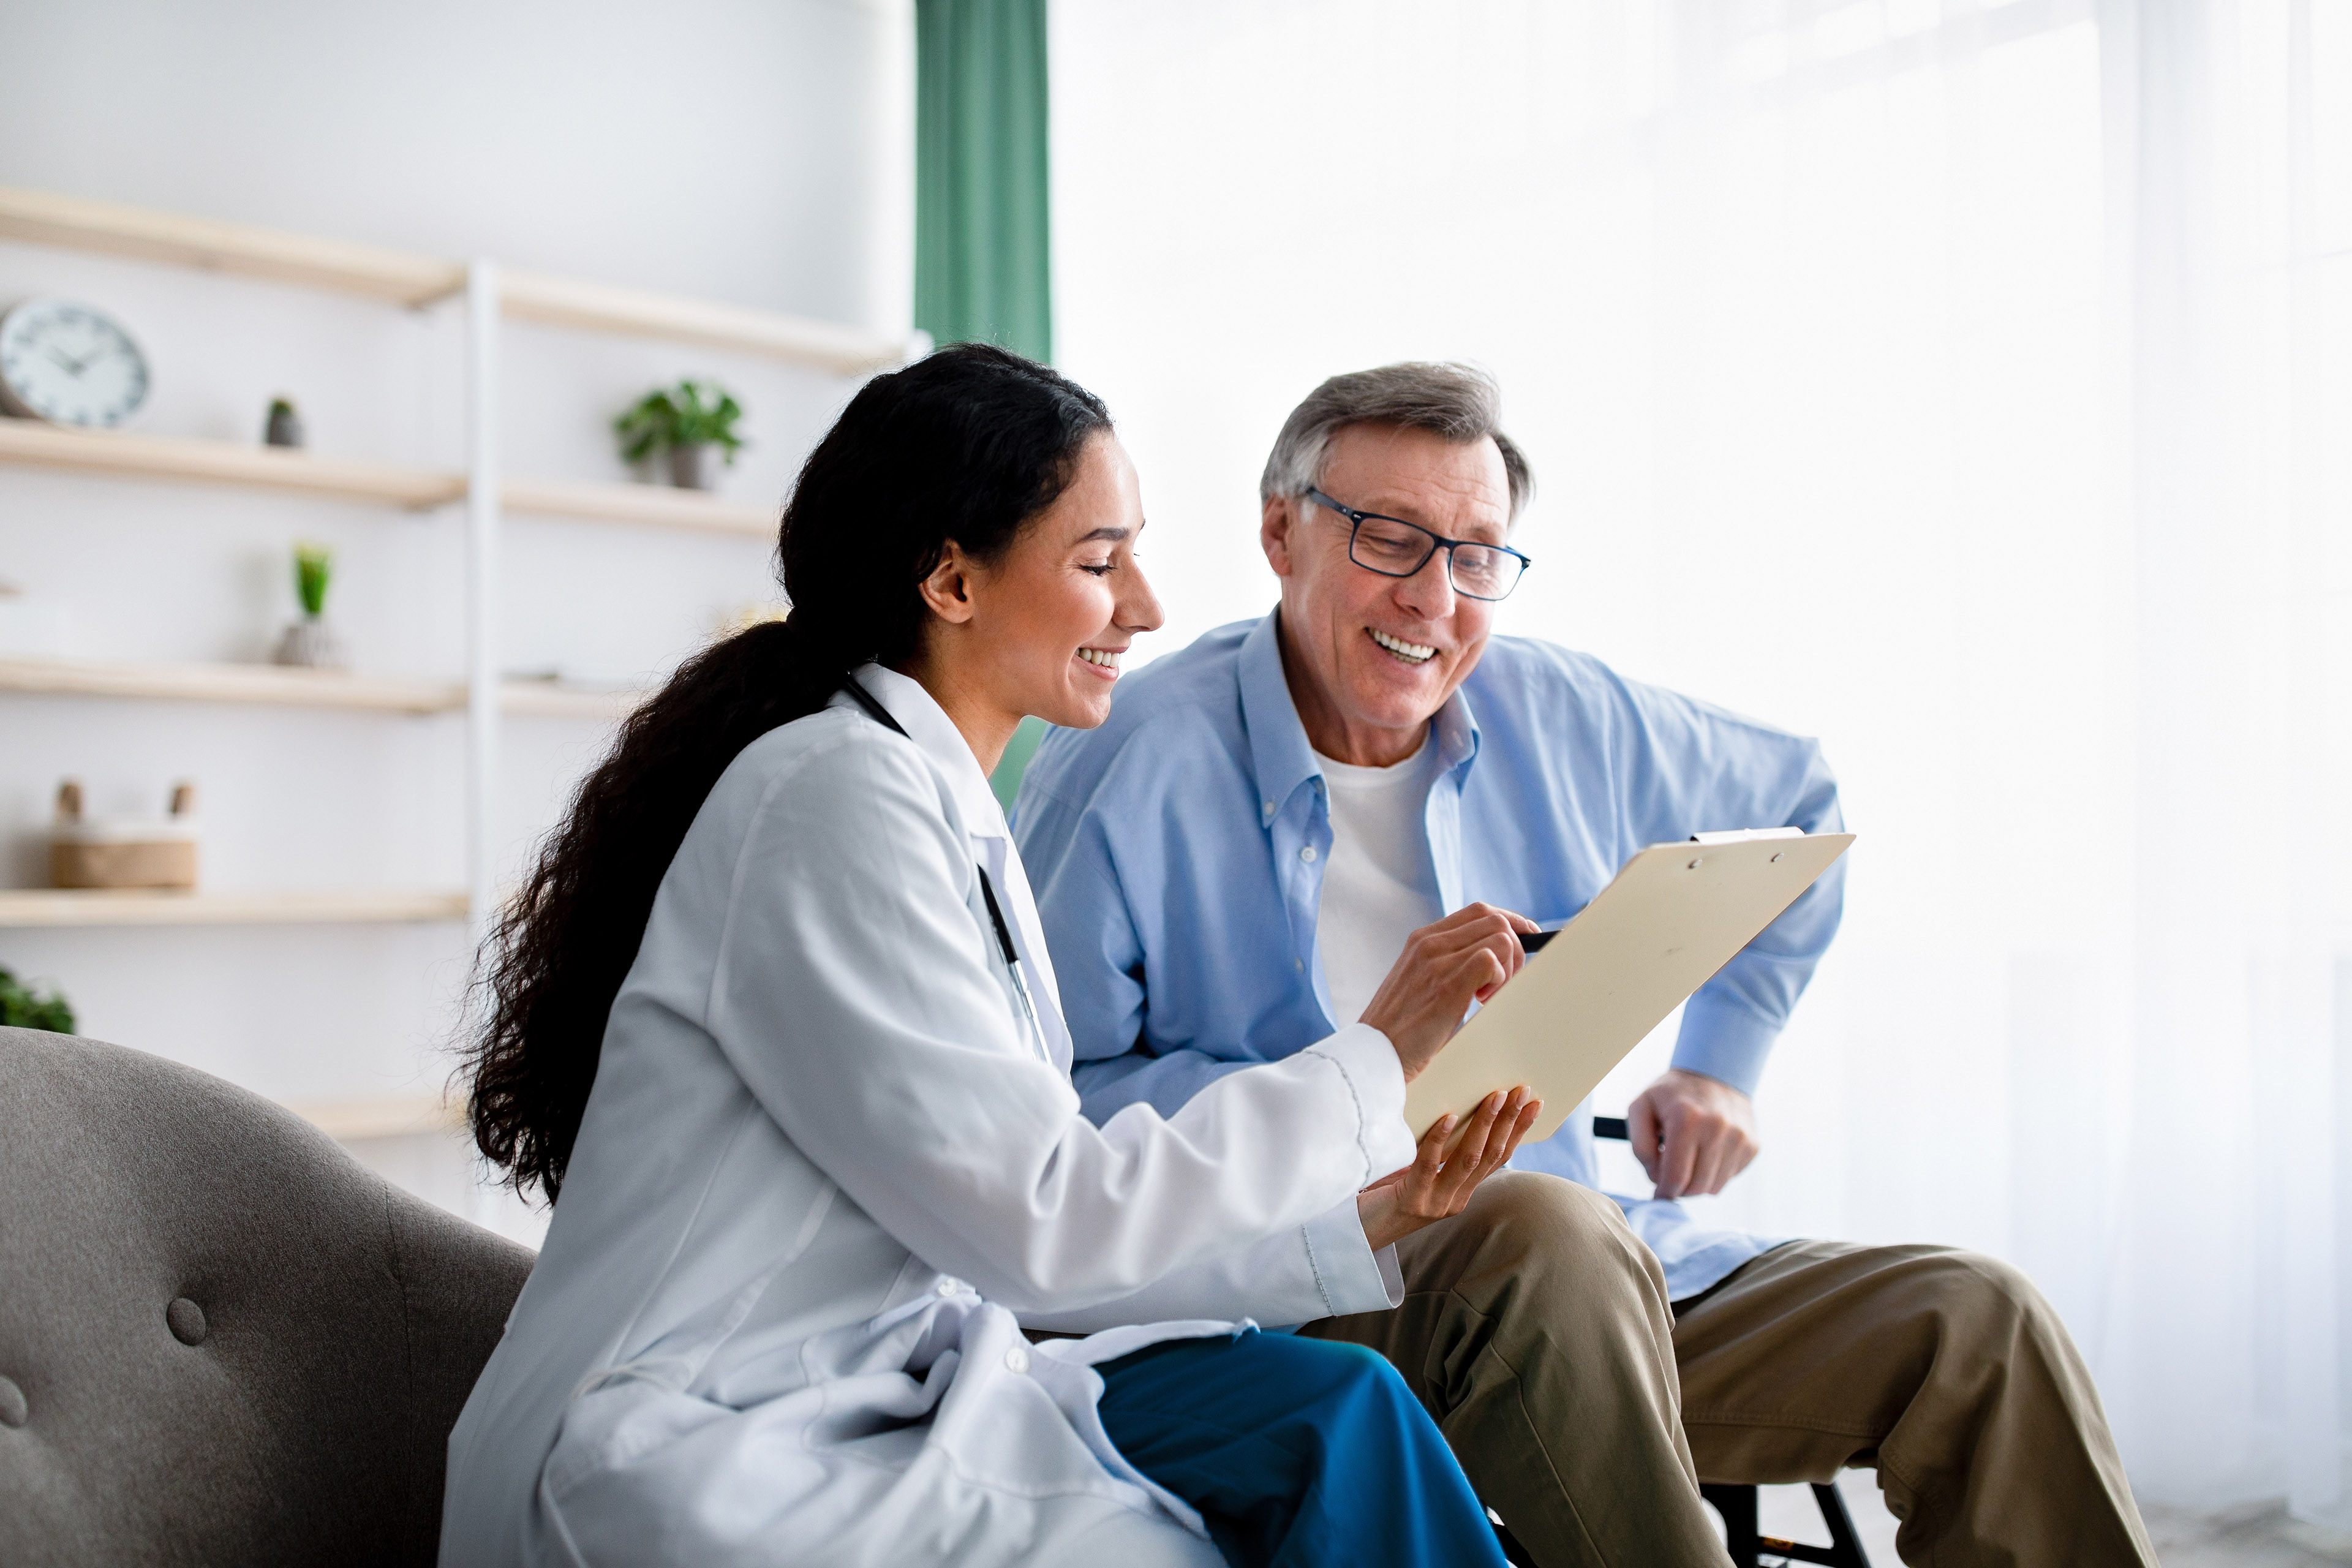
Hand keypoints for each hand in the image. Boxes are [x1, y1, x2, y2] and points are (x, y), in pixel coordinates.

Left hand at [1357, 1085, 1541, 1250]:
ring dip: (1484, 1125)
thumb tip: (1456, 1104)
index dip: (1519, 1131)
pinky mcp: (1411, 1201)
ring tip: (1495, 1096)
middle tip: (1522, 1091)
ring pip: (1468, 1160)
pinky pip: (1429, 1166)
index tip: (1535, 1104)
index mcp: (1462, 1192)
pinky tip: (1448, 1116)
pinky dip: (1440, 1139)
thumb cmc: (1384, 1193)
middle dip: (1509, 1121)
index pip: (1499, 1158)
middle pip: (1490, 1155)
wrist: (1358, 1233)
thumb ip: (1440, 1151)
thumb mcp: (1420, 1171)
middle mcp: (1454, 1199)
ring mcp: (1435, 1202)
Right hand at [1358, 902, 1538, 1080]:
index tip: (1527, 937)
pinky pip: (1491, 961)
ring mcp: (1437, 961)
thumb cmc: (1398, 1027)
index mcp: (1421, 939)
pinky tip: (1481, 1002)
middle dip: (1515, 949)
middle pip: (1495, 920)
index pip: (1479, 911)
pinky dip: (1499, 981)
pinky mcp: (1447, 985)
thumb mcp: (1417, 982)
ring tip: (1487, 996)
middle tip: (1503, 983)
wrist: (1373, 1053)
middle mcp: (1429, 943)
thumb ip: (1443, 964)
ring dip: (1508, 968)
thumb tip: (1486, 961)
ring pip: (1500, 937)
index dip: (1511, 921)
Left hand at [1626, 1068, 1757, 1198]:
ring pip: (1715, 1187)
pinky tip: (1706, 1153)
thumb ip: (1640, 1145)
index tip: (1658, 1195)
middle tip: (1671, 1179)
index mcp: (1686, 1119)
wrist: (1715, 1072)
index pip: (1676, 1177)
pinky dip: (1714, 1174)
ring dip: (1697, 1184)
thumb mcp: (1641, 1107)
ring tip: (1688, 1163)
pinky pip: (1730, 1177)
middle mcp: (1717, 1128)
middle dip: (1679, 1190)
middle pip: (1696, 1187)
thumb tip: (1656, 1178)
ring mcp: (1739, 1137)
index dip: (1664, 1192)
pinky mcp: (1753, 1144)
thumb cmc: (1671, 1094)